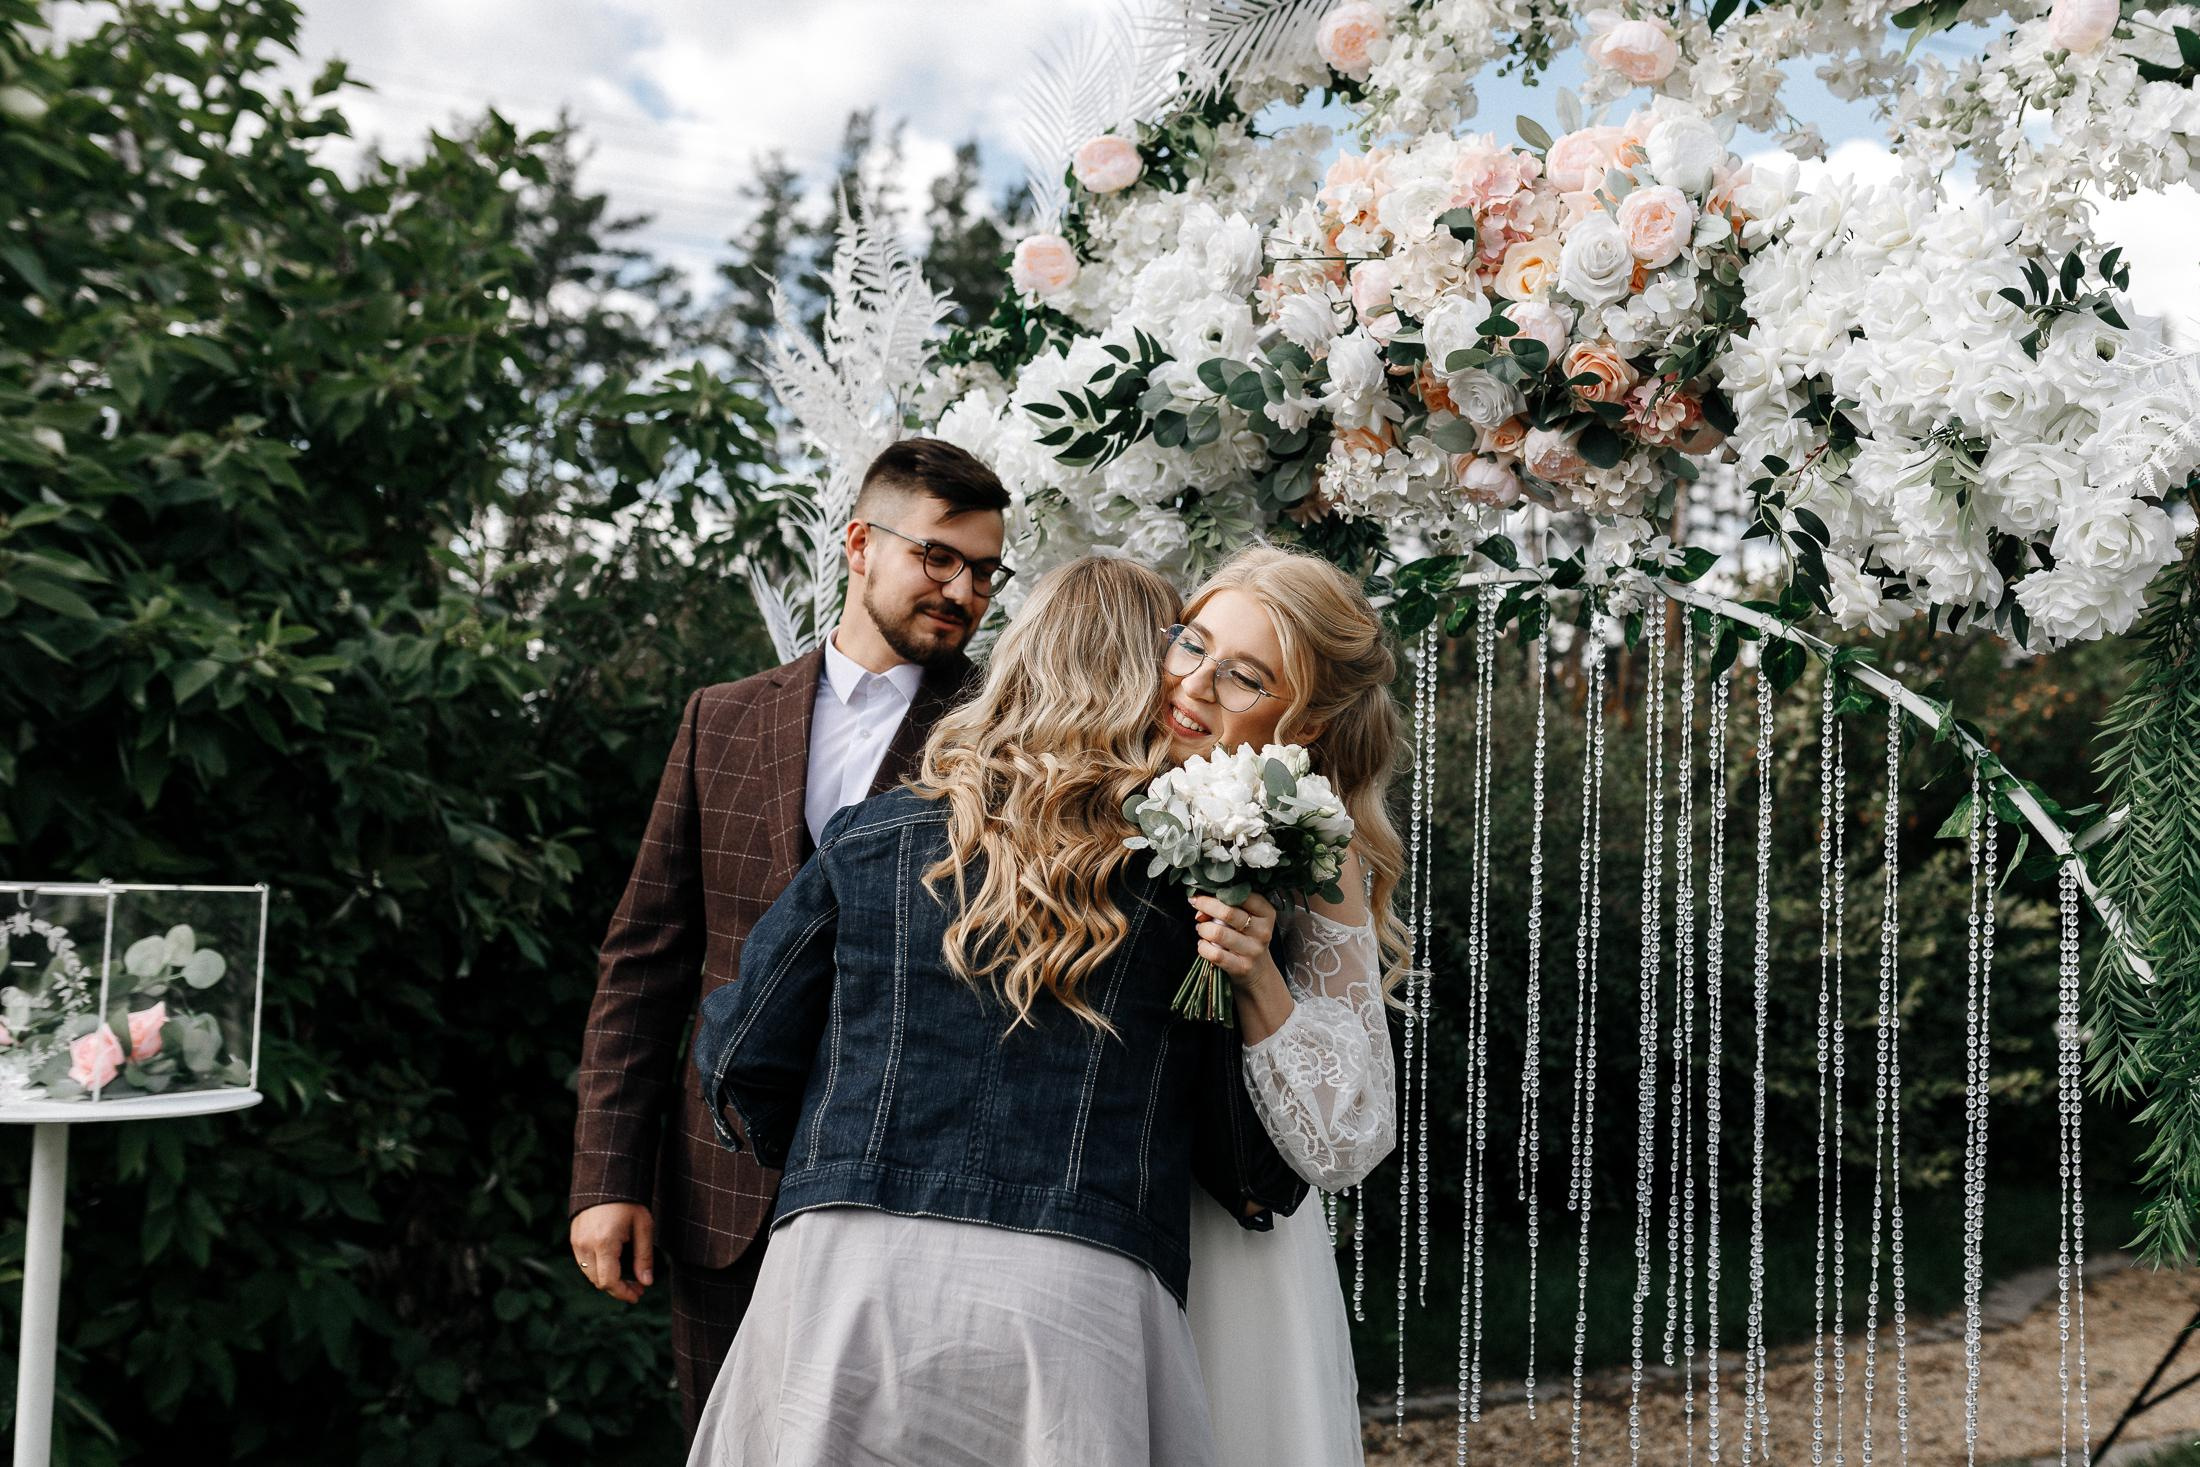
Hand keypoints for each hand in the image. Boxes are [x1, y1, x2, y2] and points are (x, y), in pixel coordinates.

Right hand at [570, 1201, 653, 1303]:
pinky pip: (584, 1264)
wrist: (606, 1181)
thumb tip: (646, 1282)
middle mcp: (586, 1245)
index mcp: (604, 1243)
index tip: (638, 1295)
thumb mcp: (643, 1226)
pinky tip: (614, 1265)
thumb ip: (644, 1256)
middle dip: (618, 1289)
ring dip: (608, 1280)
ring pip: (590, 1275)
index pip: (609, 1281)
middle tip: (637, 1287)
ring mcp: (577, 1243)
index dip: (624, 1293)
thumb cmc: (628, 1202)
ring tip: (628, 1278)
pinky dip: (598, 1270)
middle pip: (598, 1282)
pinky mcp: (574, 1239)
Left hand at [1190, 892, 1293, 1043]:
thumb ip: (1226, 907)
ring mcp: (1253, 950)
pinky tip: (1203, 945)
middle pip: (1228, 912)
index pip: (1242, 895)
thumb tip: (1199, 908)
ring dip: (1203, 929)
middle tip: (1195, 905)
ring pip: (1218, 933)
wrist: (1257, 971)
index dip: (1217, 892)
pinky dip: (1202, 947)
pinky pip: (1214, 954)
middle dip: (1205, 906)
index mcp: (1266, 913)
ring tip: (1201, 929)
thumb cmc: (1246, 937)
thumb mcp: (1245, 919)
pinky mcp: (1242, 967)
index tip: (1201, 892)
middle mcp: (1263, 931)